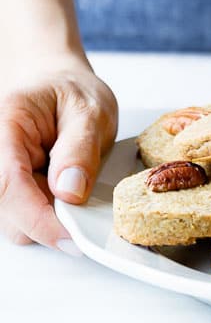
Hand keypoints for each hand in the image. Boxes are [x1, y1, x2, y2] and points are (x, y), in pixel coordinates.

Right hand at [0, 56, 116, 250]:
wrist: (57, 85)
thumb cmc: (71, 92)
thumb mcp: (90, 110)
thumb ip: (80, 148)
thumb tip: (70, 191)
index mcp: (6, 127)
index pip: (9, 183)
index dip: (38, 218)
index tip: (70, 237)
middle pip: (9, 212)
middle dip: (48, 221)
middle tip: (86, 207)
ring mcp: (2, 177)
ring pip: (17, 221)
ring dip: (51, 217)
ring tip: (76, 184)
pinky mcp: (13, 191)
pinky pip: (28, 217)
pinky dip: (53, 214)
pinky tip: (67, 191)